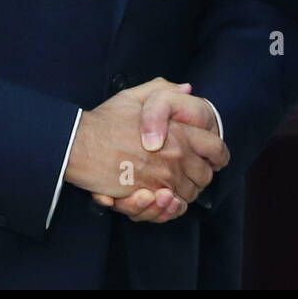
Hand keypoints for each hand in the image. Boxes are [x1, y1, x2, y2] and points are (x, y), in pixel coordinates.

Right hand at [91, 82, 224, 223]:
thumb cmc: (105, 121)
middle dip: (198, 178)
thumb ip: (163, 90)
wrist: (80, 144)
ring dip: (181, 194)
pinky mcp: (147, 194)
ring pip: (188, 195)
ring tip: (168, 188)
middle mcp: (176, 154)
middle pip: (205, 176)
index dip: (218, 156)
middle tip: (185, 175)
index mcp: (179, 131)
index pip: (216, 148)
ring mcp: (163, 176)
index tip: (213, 160)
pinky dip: (167, 208)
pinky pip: (168, 209)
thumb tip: (187, 89)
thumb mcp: (135, 96)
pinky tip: (159, 199)